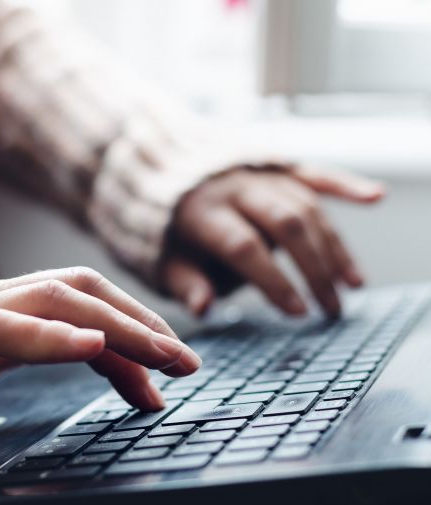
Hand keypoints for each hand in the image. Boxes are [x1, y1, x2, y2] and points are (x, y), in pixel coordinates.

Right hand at [0, 268, 200, 433]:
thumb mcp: (8, 365)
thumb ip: (63, 358)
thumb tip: (136, 378)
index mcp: (12, 297)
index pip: (86, 296)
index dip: (136, 320)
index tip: (174, 359)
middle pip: (80, 289)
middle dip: (140, 322)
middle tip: (186, 361)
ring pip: (53, 300)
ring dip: (117, 329)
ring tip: (162, 357)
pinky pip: (1, 330)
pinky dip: (50, 337)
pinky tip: (92, 348)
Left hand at [162, 165, 384, 316]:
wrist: (157, 169)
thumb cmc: (162, 229)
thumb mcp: (161, 260)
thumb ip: (184, 282)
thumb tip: (204, 307)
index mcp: (201, 212)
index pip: (243, 247)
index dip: (273, 280)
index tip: (298, 313)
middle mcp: (234, 186)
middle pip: (285, 223)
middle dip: (313, 268)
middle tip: (332, 308)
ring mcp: (256, 172)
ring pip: (305, 204)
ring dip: (333, 245)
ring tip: (351, 283)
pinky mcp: (273, 165)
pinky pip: (312, 172)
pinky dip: (345, 184)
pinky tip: (375, 197)